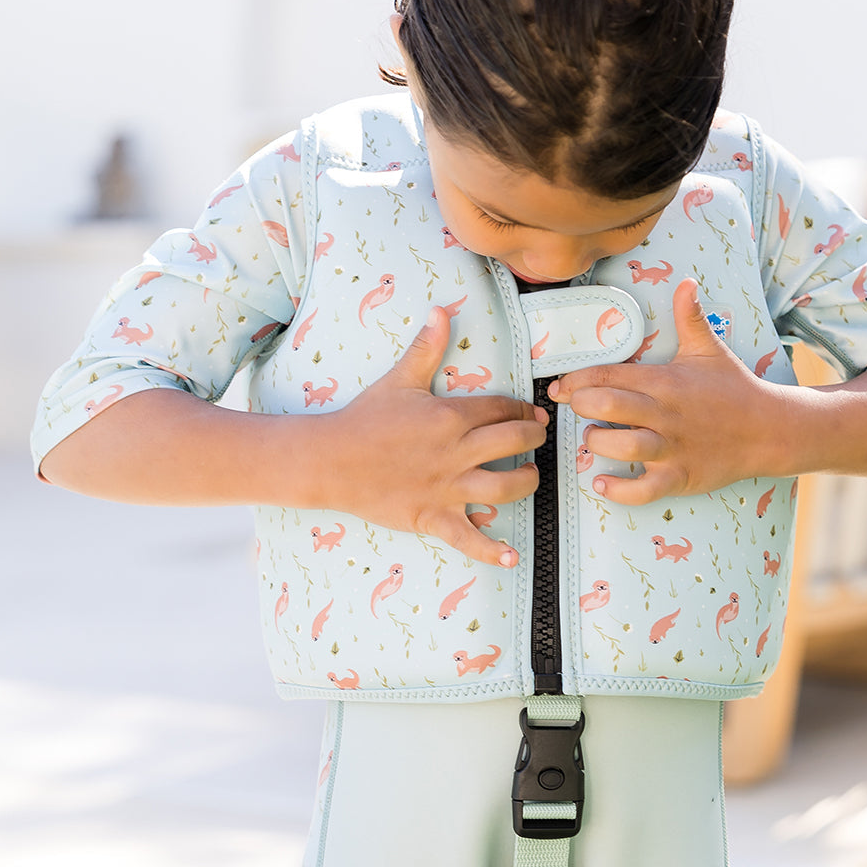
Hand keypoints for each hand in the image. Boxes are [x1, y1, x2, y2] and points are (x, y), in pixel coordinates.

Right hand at [315, 307, 546, 565]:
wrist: (329, 460)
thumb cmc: (364, 419)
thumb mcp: (399, 380)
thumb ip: (427, 348)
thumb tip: (442, 311)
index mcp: (450, 416)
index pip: (502, 408)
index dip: (522, 409)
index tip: (531, 412)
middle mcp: (456, 452)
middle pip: (514, 443)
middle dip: (533, 439)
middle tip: (537, 439)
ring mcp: (447, 487)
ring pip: (504, 487)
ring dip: (526, 482)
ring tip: (530, 476)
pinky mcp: (432, 516)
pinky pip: (468, 537)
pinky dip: (491, 549)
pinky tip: (512, 554)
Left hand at [549, 279, 780, 503]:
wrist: (770, 429)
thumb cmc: (734, 389)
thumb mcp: (710, 349)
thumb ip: (690, 316)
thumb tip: (686, 282)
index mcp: (665, 382)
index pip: (610, 375)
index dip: (577, 379)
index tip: (560, 386)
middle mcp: (665, 414)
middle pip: (610, 406)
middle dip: (582, 405)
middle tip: (574, 407)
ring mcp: (673, 448)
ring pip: (624, 447)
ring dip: (598, 443)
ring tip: (593, 439)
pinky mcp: (681, 476)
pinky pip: (643, 490)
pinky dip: (618, 491)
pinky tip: (601, 485)